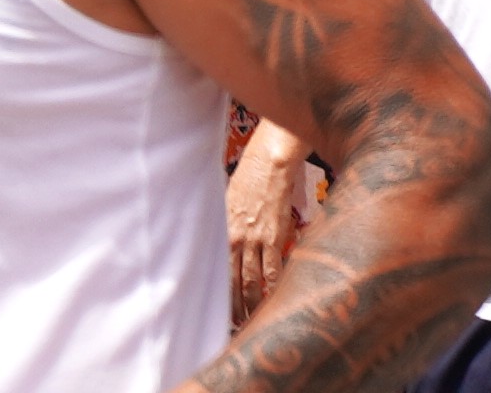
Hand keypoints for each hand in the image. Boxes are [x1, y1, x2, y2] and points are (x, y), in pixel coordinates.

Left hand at [222, 140, 304, 313]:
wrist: (270, 164)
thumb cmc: (247, 179)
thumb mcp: (226, 201)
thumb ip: (224, 224)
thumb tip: (222, 243)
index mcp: (220, 230)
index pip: (215, 269)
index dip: (217, 291)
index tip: (217, 308)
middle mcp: (235, 238)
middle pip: (232, 280)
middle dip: (234, 305)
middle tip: (236, 325)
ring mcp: (255, 240)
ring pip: (252, 280)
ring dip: (253, 303)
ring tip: (253, 320)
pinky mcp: (275, 238)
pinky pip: (273, 270)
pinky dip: (273, 288)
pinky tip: (273, 302)